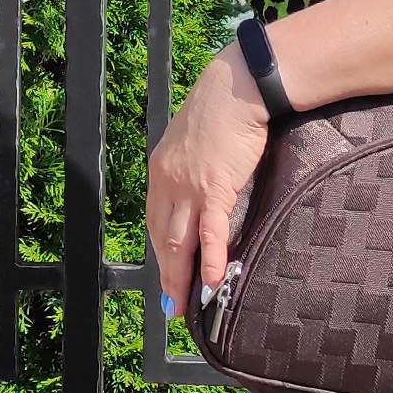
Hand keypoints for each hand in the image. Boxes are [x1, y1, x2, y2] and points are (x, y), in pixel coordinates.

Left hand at [147, 42, 273, 322]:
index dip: (158, 250)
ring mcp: (190, 187)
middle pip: (162, 236)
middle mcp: (168, 181)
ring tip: (183, 304)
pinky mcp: (216, 188)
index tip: (163, 272)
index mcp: (161, 169)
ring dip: (179, 277)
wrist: (238, 88)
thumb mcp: (195, 139)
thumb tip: (203, 183)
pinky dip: (208, 260)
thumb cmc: (223, 108)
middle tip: (170, 303)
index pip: (154, 219)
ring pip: (179, 241)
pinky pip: (210, 232)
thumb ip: (192, 164)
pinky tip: (210, 282)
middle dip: (165, 273)